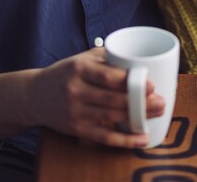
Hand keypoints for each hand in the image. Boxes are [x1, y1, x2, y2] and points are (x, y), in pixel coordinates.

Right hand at [30, 47, 164, 146]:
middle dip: (140, 102)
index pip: (108, 77)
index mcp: (79, 68)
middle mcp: (76, 90)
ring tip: (157, 113)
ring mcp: (76, 112)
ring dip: (138, 118)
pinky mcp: (77, 129)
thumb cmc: (65, 73)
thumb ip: (107, 57)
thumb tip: (137, 57)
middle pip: (114, 99)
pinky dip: (125, 140)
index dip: (131, 82)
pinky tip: (142, 138)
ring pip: (112, 117)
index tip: (151, 84)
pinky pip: (105, 137)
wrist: (35, 95)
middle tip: (161, 101)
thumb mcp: (81, 58)